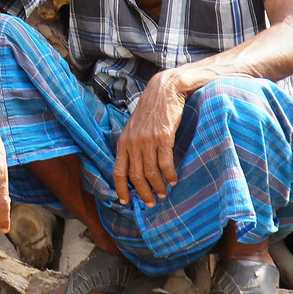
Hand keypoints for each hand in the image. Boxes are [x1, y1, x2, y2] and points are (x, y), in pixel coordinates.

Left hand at [113, 69, 186, 206]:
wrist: (165, 90)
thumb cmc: (151, 109)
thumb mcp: (135, 127)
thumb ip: (132, 144)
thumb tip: (134, 166)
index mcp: (124, 142)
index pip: (118, 171)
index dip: (121, 189)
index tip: (125, 202)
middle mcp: (133, 143)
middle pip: (136, 176)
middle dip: (143, 193)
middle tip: (151, 203)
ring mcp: (147, 140)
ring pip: (151, 173)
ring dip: (158, 187)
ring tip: (164, 195)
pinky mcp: (163, 137)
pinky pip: (165, 163)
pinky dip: (170, 175)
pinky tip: (174, 180)